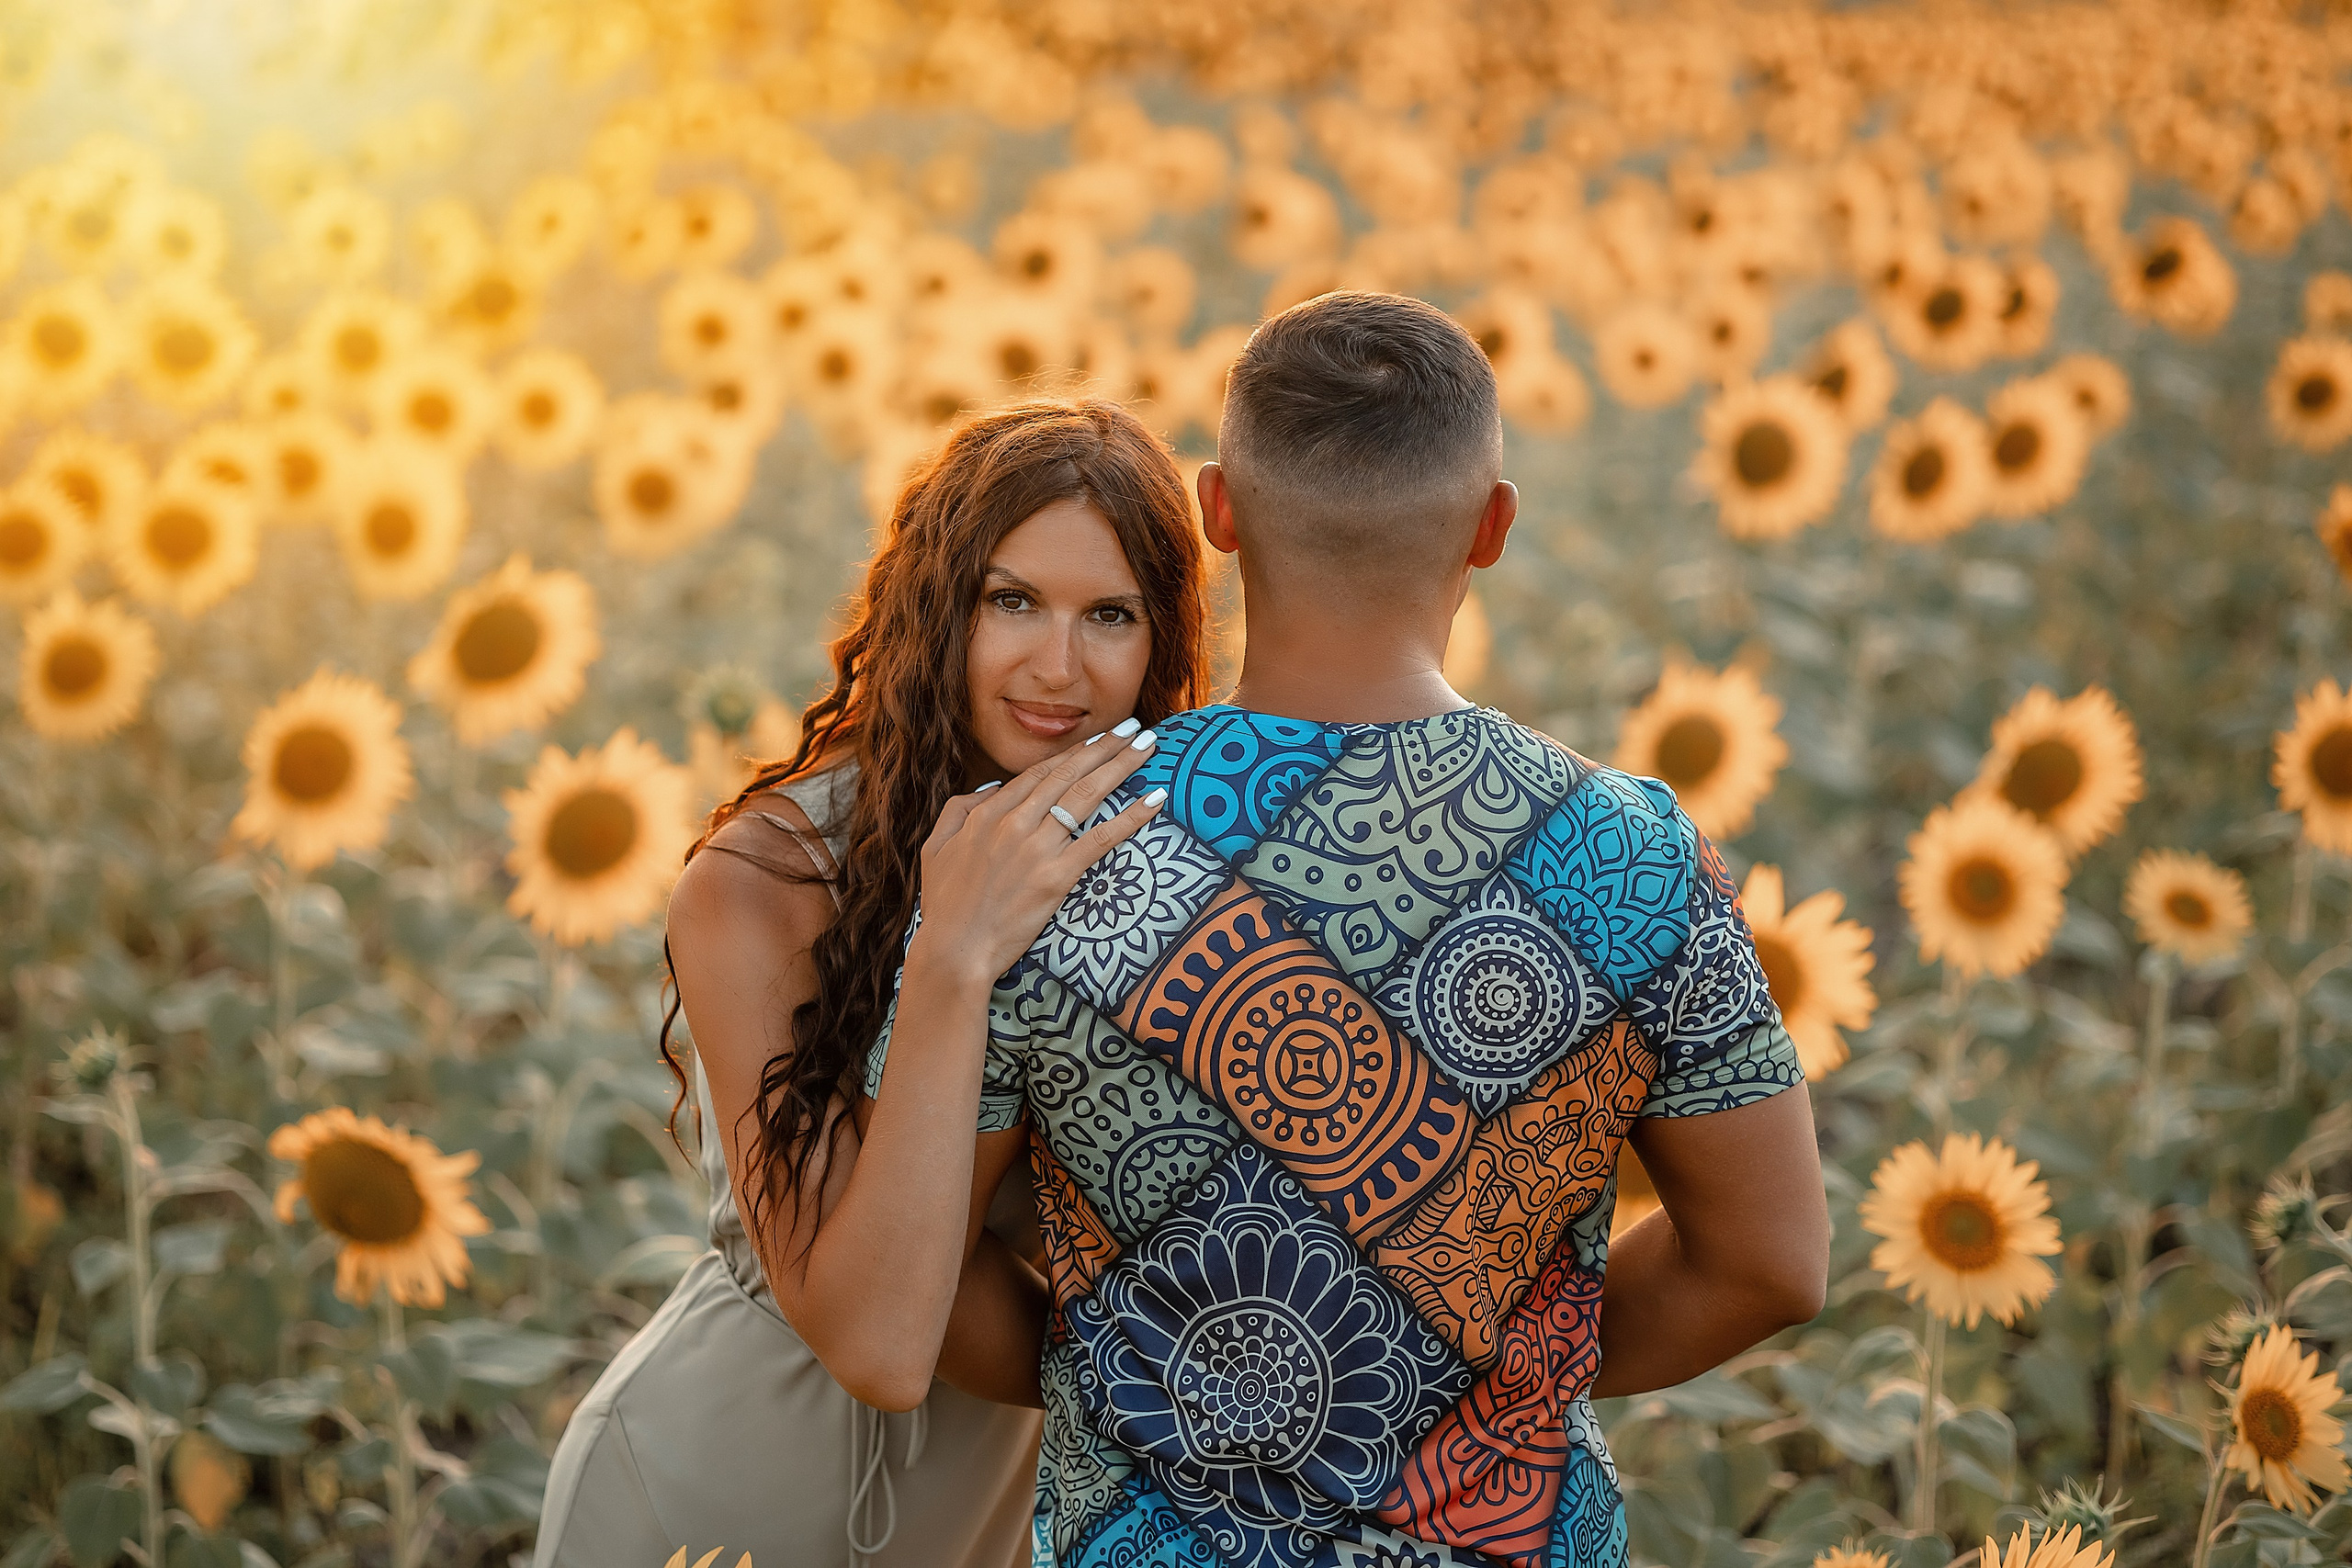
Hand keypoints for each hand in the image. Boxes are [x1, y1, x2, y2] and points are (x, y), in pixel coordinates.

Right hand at [910, 723, 1166, 986]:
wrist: (954, 951)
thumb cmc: (944, 905)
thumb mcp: (935, 847)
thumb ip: (959, 809)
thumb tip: (993, 787)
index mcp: (988, 813)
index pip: (1039, 772)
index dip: (1072, 752)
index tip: (1097, 738)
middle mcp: (1015, 822)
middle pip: (1068, 774)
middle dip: (1105, 746)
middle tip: (1134, 727)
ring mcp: (1037, 848)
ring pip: (1087, 796)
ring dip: (1122, 766)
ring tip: (1149, 746)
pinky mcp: (1057, 876)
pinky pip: (1101, 839)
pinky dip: (1131, 817)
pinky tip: (1155, 800)